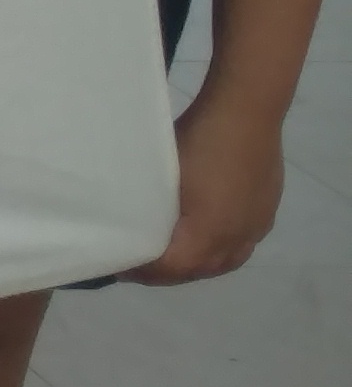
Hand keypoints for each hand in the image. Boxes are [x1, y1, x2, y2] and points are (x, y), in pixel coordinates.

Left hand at [132, 101, 286, 283]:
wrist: (246, 112)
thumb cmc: (197, 139)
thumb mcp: (164, 172)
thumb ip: (149, 205)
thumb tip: (128, 220)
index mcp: (208, 230)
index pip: (172, 266)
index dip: (144, 271)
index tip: (120, 265)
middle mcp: (236, 236)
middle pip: (199, 269)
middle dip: (167, 273)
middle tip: (139, 266)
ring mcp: (255, 226)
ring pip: (223, 262)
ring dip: (195, 266)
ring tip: (169, 259)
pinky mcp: (265, 213)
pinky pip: (240, 247)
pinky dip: (218, 253)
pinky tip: (203, 242)